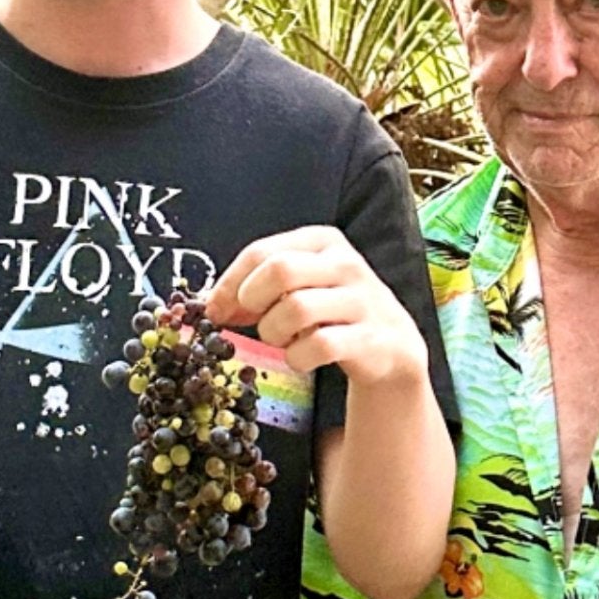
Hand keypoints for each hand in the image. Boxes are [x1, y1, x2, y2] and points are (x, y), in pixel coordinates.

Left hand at [206, 226, 428, 389]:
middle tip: (254, 320)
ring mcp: (362, 300)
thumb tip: (209, 304)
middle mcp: (345, 264)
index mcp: (322, 241)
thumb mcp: (299, 286)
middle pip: (279, 271)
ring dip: (275, 333)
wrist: (389, 346)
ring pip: (296, 309)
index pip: (261, 252)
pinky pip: (318, 346)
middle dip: (254, 302)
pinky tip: (303, 357)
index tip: (216, 310)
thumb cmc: (331, 312)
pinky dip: (299, 357)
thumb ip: (257, 286)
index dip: (229, 284)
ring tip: (283, 339)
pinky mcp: (371, 338)